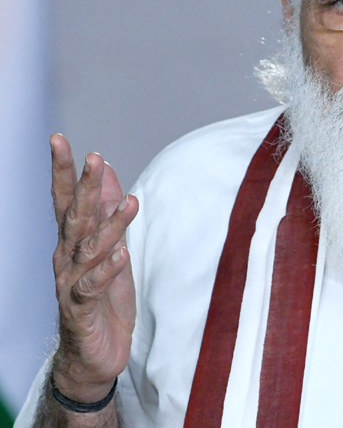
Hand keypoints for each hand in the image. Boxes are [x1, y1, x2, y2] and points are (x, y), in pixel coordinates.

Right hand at [49, 134, 137, 402]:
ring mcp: (72, 284)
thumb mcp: (110, 248)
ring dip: (109, 225)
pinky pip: (92, 287)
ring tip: (130, 202)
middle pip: (74, 217)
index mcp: (73, 242)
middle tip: (95, 158)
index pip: (65, 199)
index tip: (61, 139)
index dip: (63, 170)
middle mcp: (67, 259)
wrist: (93, 356)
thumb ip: (107, 211)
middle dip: (83, 187)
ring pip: (88, 249)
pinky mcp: (82, 310)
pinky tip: (121, 255)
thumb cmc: (102, 298)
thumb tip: (108, 171)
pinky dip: (107, 270)